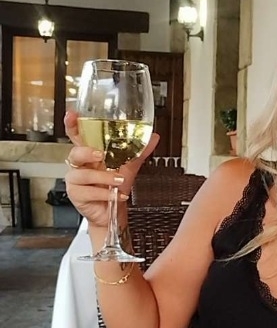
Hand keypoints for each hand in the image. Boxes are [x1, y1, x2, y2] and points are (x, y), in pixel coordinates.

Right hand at [63, 110, 159, 227]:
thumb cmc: (115, 188)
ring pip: (83, 174)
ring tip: (119, 181)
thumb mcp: (128, 167)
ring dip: (104, 178)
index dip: (72, 124)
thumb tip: (153, 137)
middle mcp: (80, 165)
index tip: (72, 115)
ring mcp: (76, 180)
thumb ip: (138, 151)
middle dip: (87, 152)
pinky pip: (89, 192)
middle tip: (101, 154)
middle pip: (75, 153)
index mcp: (89, 153)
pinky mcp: (76, 195)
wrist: (114, 212)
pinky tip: (116, 195)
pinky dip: (105, 194)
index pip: (77, 135)